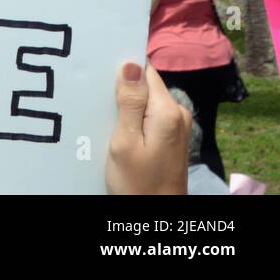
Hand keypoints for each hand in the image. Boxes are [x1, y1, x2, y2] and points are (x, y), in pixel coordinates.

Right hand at [106, 62, 189, 194]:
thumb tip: (131, 65)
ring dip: (126, 106)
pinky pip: (150, 115)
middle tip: (100, 105)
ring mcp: (177, 126)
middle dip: (123, 90)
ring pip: (147, 101)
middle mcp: (178, 114)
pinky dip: (134, 118)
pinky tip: (119, 130)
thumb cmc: (137, 183)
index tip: (101, 78)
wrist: (157, 214)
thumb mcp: (125, 141)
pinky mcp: (172, 137)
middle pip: (146, 86)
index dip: (123, 70)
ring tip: (107, 119)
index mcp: (167, 111)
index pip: (145, 71)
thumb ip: (129, 103)